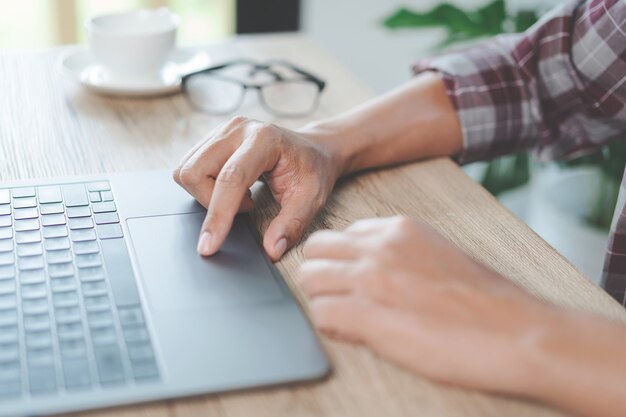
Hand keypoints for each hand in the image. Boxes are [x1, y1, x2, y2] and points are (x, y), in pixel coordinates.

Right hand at [173, 116, 343, 260]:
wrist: (313, 148)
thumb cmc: (312, 170)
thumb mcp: (312, 199)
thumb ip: (292, 224)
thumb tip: (272, 250)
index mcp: (264, 139)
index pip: (230, 179)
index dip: (218, 215)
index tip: (209, 246)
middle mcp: (238, 129)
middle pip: (196, 172)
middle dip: (211, 203)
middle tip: (247, 206)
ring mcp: (223, 130)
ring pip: (186, 170)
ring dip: (207, 195)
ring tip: (242, 196)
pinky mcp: (213, 137)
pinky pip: (190, 167)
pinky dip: (206, 187)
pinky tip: (234, 188)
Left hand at [299, 216, 553, 393]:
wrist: (515, 331)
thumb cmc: (487, 302)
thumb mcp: (439, 256)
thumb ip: (402, 255)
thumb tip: (374, 270)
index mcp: (400, 229)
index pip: (343, 235)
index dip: (344, 260)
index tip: (354, 279)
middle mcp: (379, 246)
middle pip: (316, 250)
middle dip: (322, 274)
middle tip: (340, 298)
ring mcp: (370, 278)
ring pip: (309, 279)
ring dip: (323, 299)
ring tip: (348, 318)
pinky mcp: (367, 314)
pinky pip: (320, 314)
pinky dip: (331, 326)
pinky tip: (355, 333)